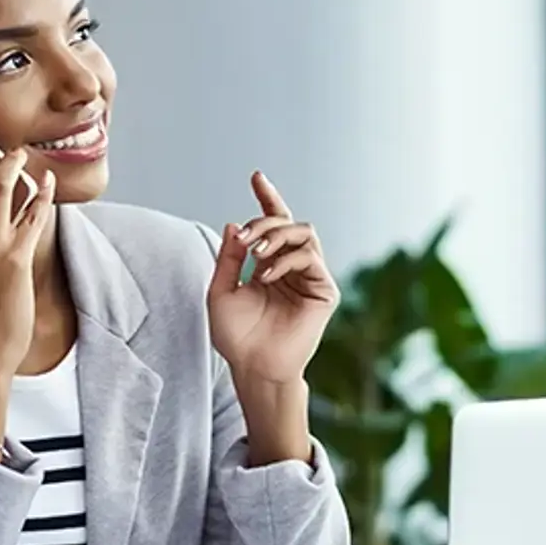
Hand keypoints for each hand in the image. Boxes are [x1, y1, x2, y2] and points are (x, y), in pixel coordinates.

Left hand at [207, 172, 338, 386]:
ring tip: (255, 254)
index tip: (256, 177)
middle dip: (264, 222)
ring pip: (304, 233)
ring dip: (277, 235)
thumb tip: (234, 224)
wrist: (252, 367)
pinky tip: (267, 276)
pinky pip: (310, 258)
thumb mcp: (221, 291)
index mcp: (270, 265)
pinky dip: (286, 260)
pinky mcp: (324, 291)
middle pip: (288, 224)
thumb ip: (229, 258)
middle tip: (244, 238)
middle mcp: (293, 267)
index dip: (267, 198)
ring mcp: (311, 278)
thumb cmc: (236, 336)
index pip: (273, 224)